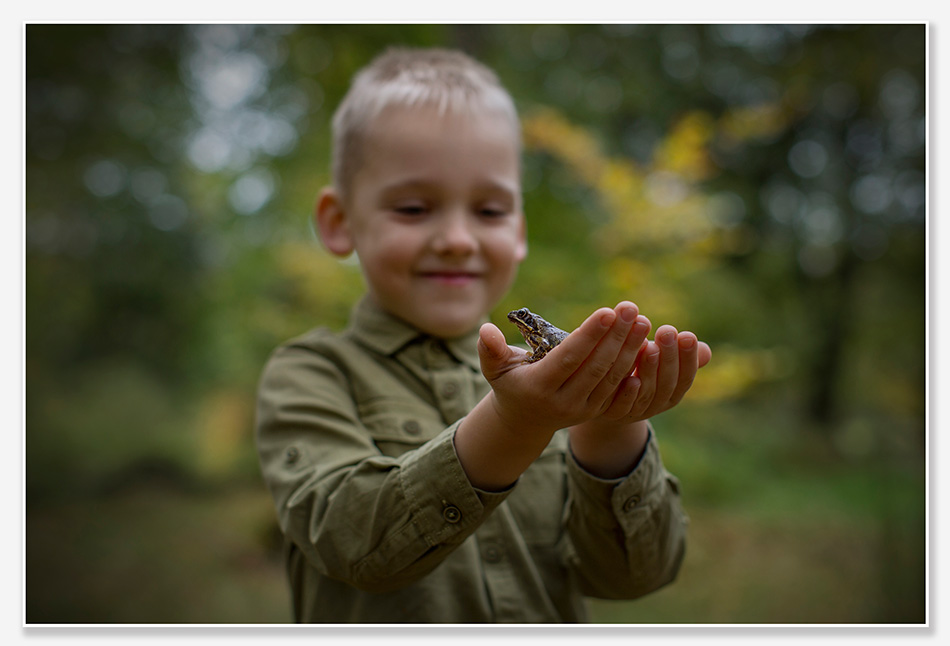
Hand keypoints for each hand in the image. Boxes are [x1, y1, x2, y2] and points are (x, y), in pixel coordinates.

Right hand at [477, 301, 650, 435]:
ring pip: (612, 377)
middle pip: (596, 367)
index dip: (589, 336)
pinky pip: (619, 388)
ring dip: (630, 349)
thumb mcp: (495, 368)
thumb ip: (490, 349)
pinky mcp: (596, 411)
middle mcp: (563, 401)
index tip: (608, 311)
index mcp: (539, 387)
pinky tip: (646, 344)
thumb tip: (486, 329)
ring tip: (642, 321)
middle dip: (617, 337)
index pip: (569, 358)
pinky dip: (633, 366)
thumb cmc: (510, 382)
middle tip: (631, 308)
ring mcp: (582, 409)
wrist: (524, 421)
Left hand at [595, 324, 711, 423]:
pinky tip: (632, 378)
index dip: (688, 358)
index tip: (687, 334)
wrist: (604, 398)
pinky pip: (623, 407)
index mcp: (671, 393)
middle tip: (667, 331)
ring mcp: (634, 412)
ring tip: (649, 346)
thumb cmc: (637, 371)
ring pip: (647, 393)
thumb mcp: (659, 361)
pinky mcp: (611, 413)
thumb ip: (677, 355)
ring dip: (650, 370)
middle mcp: (655, 405)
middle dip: (669, 357)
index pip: (685, 377)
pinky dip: (629, 394)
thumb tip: (706, 350)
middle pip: (667, 384)